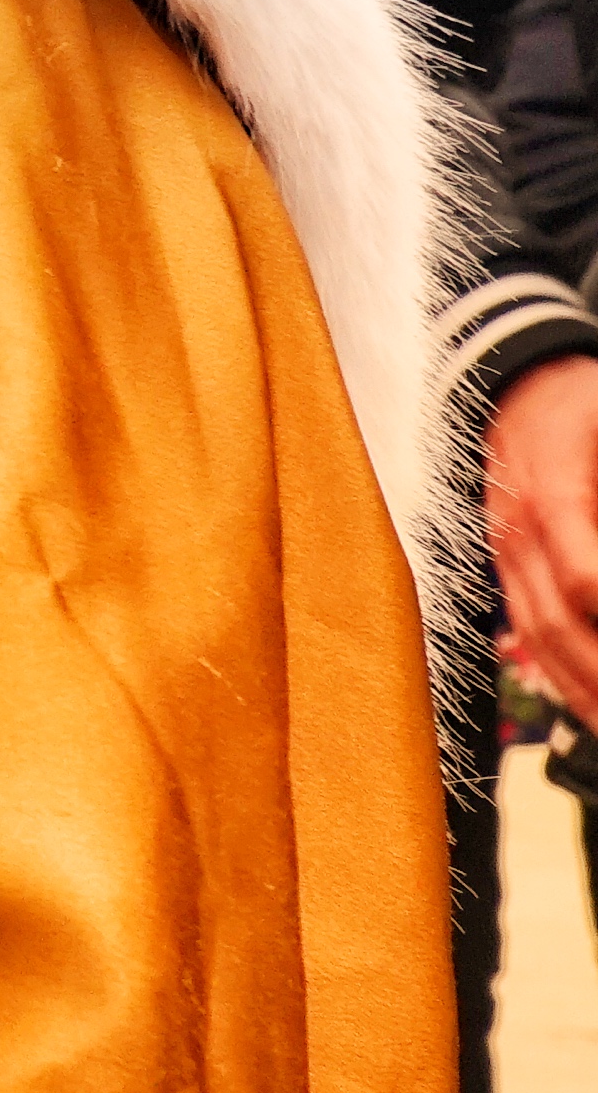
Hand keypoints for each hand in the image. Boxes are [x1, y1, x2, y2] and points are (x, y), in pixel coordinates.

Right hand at [497, 357, 597, 717]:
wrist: (513, 383)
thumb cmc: (580, 402)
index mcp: (551, 494)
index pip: (585, 579)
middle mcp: (519, 535)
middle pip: (562, 626)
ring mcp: (504, 554)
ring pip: (540, 640)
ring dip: (585, 693)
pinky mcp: (504, 566)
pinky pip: (526, 632)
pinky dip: (557, 678)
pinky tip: (587, 709)